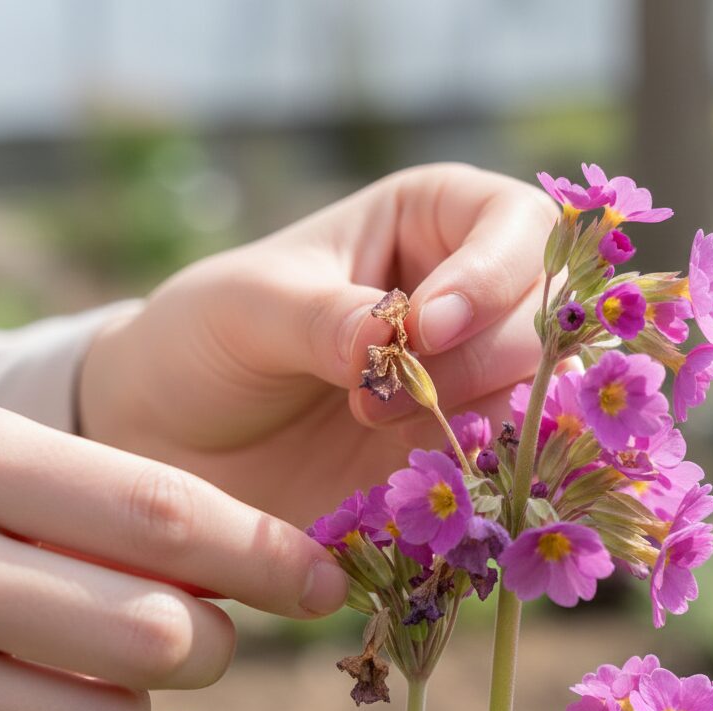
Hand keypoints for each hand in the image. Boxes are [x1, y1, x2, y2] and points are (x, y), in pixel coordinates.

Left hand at [80, 163, 555, 523]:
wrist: (171, 438)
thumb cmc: (203, 340)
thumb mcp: (247, 310)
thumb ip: (323, 319)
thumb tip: (392, 338)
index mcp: (424, 224)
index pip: (517, 223)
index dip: (494, 273)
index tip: (426, 328)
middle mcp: (460, 299)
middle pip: (542, 317)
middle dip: (474, 361)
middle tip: (370, 401)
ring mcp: (460, 382)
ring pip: (537, 396)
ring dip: (475, 422)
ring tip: (376, 434)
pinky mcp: (445, 455)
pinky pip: (500, 466)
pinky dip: (477, 477)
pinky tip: (420, 486)